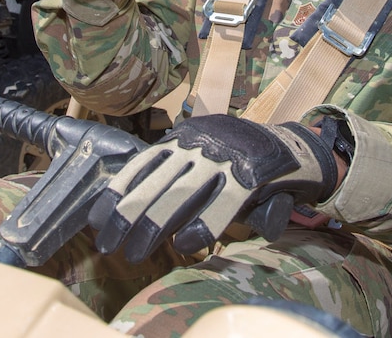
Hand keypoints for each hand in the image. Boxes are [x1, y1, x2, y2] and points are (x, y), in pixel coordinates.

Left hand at [88, 114, 338, 262]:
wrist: (294, 150)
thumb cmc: (239, 161)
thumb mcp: (202, 156)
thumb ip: (175, 174)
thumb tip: (132, 205)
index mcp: (184, 136)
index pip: (141, 165)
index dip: (116, 193)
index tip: (97, 220)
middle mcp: (200, 143)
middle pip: (153, 182)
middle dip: (126, 217)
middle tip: (108, 245)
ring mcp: (225, 157)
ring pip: (179, 194)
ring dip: (153, 227)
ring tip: (135, 254)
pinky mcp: (251, 175)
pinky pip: (219, 204)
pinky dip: (199, 226)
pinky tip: (184, 245)